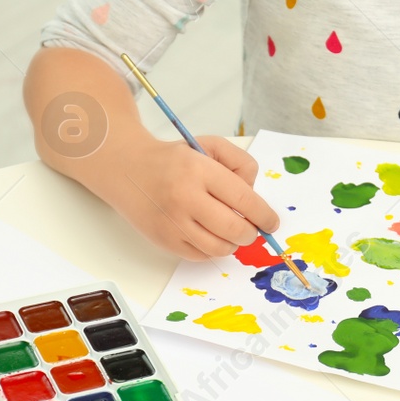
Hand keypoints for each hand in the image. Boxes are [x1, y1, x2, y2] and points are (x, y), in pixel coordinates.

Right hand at [96, 135, 279, 260]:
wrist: (128, 169)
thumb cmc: (173, 159)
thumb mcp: (209, 145)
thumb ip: (239, 163)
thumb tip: (254, 195)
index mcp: (198, 170)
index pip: (243, 200)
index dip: (264, 215)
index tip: (271, 222)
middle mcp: (184, 197)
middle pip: (235, 229)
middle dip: (250, 232)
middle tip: (250, 228)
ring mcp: (173, 223)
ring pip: (220, 248)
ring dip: (232, 243)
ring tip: (227, 229)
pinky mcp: (165, 241)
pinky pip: (201, 256)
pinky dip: (211, 248)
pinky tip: (207, 233)